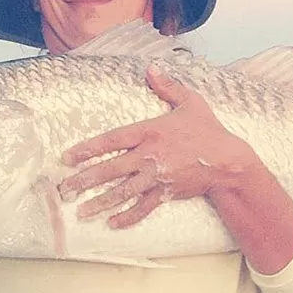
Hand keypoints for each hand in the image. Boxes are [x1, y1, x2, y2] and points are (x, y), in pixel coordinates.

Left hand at [59, 64, 256, 227]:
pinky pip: (143, 208)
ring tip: (81, 211)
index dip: (88, 148)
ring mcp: (157, 177)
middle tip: (64, 190)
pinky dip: (128, 217)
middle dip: (85, 180)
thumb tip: (151, 68)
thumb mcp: (190, 102)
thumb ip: (168, 86)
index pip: (111, 140)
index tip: (67, 157)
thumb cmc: (208, 130)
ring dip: (100, 202)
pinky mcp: (166, 193)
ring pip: (122, 192)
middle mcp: (149, 156)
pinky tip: (112, 223)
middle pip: (110, 169)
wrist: (228, 161)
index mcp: (150, 132)